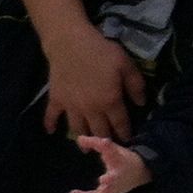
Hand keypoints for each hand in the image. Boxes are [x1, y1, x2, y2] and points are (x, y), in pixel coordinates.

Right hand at [42, 24, 143, 138]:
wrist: (71, 44)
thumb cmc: (101, 52)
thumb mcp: (126, 65)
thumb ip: (136, 85)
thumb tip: (141, 103)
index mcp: (110, 101)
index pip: (120, 123)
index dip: (125, 133)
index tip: (128, 140)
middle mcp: (91, 109)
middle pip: (99, 130)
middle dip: (105, 140)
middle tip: (108, 146)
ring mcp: (71, 107)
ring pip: (78, 129)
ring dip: (82, 140)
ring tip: (84, 149)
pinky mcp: (56, 100)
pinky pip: (52, 117)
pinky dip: (51, 125)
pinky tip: (51, 132)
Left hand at [68, 135, 152, 192]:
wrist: (139, 173)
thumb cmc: (122, 159)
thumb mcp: (112, 149)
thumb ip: (96, 143)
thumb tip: (79, 138)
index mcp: (117, 164)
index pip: (113, 156)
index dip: (107, 148)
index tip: (104, 143)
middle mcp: (115, 179)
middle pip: (107, 186)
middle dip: (93, 191)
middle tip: (76, 192)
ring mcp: (111, 190)